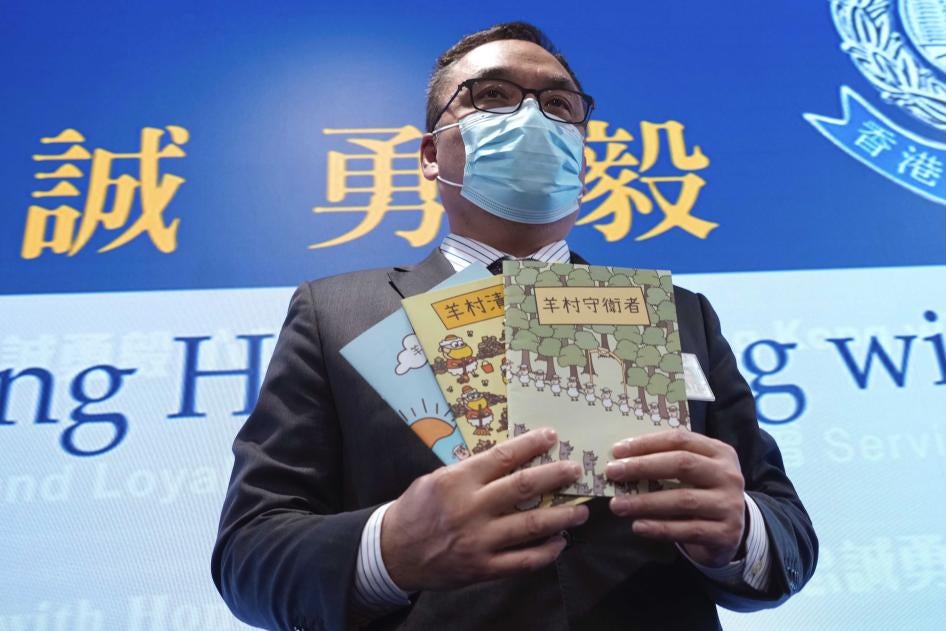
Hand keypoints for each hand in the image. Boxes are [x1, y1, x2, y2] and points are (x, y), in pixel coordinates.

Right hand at [381, 428, 589, 591]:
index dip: (530, 445)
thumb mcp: (436, 480)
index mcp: (457, 481)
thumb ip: (469, 472)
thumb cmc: (416, 510)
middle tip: (577, 470)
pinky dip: (546, 553)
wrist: (393, 552)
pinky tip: (560, 543)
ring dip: (562, 517)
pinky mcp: (482, 568)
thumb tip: (507, 460)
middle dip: (555, 476)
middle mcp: (470, 509)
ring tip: (581, 511)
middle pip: (524, 489)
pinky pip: (522, 561)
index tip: (552, 436)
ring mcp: (478, 541)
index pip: (502, 457)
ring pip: (530, 526)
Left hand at [606, 431, 745, 566]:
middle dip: (642, 467)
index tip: (616, 451)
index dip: (646, 443)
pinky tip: (638, 526)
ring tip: (617, 504)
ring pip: (683, 499)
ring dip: (645, 502)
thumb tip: (621, 459)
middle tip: (612, 473)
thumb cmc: (702, 493)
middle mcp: (728, 475)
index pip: (680, 440)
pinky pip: (687, 530)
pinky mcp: (725, 533)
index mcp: (718, 452)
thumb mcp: (693, 472)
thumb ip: (666, 461)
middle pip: (682, 464)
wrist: (731, 532)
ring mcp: (729, 505)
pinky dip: (659, 528)